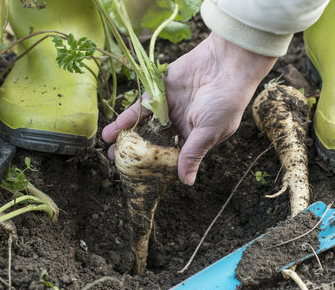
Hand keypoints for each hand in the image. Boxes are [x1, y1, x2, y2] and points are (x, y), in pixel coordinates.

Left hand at [102, 32, 276, 184]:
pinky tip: (112, 130)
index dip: (155, 166)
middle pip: (153, 143)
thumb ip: (192, 154)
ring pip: (143, 126)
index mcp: (194, 138)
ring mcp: (168, 108)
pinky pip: (140, 108)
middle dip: (136, 153)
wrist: (226, 63)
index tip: (139, 177)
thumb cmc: (225, 102)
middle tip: (118, 165)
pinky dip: (126, 118)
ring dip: (126, 137)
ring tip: (108, 150)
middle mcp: (179, 125)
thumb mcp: (208, 132)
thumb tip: (187, 182)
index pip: (171, 157)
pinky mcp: (159, 91)